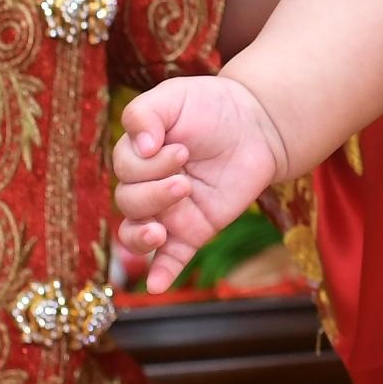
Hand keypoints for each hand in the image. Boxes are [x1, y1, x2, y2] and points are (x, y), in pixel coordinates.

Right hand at [112, 74, 293, 290]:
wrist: (257, 124)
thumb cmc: (210, 106)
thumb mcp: (174, 97)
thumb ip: (145, 114)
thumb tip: (138, 147)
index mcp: (136, 156)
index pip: (125, 169)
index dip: (148, 164)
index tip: (181, 148)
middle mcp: (146, 186)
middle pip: (128, 202)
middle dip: (154, 192)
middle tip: (186, 176)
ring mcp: (169, 212)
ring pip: (137, 233)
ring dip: (143, 236)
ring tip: (163, 230)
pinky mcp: (193, 231)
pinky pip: (170, 259)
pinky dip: (161, 274)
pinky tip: (157, 286)